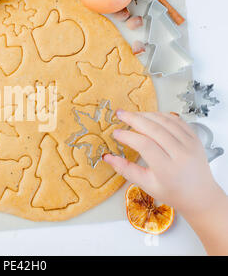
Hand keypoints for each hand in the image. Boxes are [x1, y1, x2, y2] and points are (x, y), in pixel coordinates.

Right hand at [103, 111, 223, 215]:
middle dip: (134, 119)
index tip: (116, 133)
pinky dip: (162, 115)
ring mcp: (190, 144)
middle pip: (155, 129)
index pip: (145, 145)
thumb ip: (126, 170)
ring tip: (132, 115)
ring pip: (166, 121)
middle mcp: (181, 154)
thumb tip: (108, 158)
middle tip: (120, 114)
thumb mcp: (147, 185)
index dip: (128, 136)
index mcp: (167, 169)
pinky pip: (177, 121)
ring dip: (147, 115)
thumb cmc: (173, 192)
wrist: (200, 195)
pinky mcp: (195, 138)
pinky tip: (150, 116)